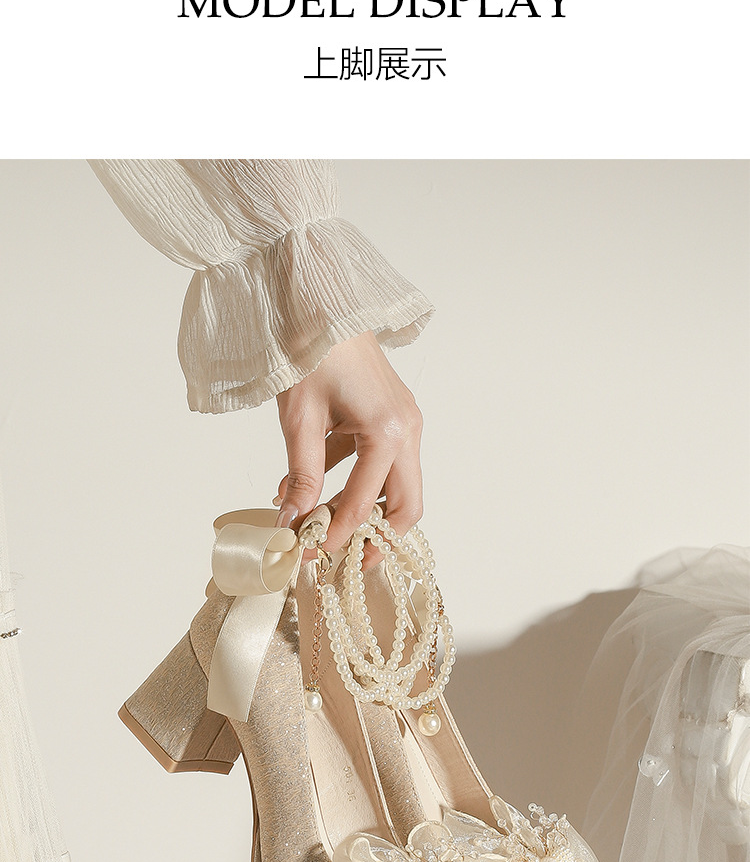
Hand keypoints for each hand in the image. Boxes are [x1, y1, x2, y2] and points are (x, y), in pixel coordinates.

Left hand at [274, 331, 422, 559]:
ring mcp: (405, 421)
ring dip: (364, 510)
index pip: (365, 505)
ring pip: (398, 486)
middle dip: (377, 538)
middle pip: (406, 504)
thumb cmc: (310, 350)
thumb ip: (301, 476)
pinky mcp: (393, 414)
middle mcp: (407, 430)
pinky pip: (382, 461)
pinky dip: (355, 480)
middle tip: (344, 561)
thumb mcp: (299, 421)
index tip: (308, 553)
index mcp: (388, 432)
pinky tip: (313, 486)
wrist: (321, 301)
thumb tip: (290, 521)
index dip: (335, 535)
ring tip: (322, 527)